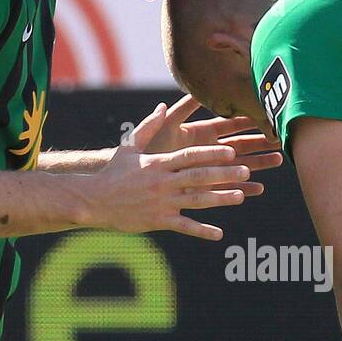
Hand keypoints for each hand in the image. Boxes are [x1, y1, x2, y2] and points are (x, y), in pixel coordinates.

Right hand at [84, 102, 253, 239]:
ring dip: (220, 199)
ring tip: (241, 196)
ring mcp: (162, 202)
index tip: (231, 150)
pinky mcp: (158, 221)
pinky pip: (184, 226)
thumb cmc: (113, 172)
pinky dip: (202, 230)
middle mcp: (163, 182)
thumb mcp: (130, 146)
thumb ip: (149, 126)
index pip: (190, 156)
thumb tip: (163, 106)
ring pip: (196, 200)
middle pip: (198, 176)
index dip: (212, 153)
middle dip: (224, 173)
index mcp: (159, 163)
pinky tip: (219, 234)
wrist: (94, 200)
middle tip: (247, 171)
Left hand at [143, 94, 282, 196]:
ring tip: (279, 161)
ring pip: (239, 165)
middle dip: (261, 142)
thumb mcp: (164, 124)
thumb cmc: (148, 147)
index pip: (229, 124)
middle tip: (282, 138)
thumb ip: (181, 109)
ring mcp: (209, 168)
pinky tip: (258, 188)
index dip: (247, 120)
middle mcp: (208, 149)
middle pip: (240, 144)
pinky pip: (227, 187)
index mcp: (200, 131)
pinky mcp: (205, 186)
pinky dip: (242, 188)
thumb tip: (195, 90)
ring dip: (259, 163)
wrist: (136, 173)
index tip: (265, 114)